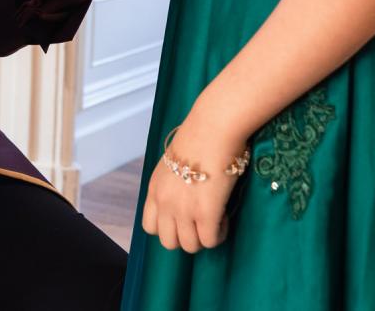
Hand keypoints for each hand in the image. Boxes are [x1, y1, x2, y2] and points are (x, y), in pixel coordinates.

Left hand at [140, 117, 248, 252]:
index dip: (169, 227)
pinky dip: (219, 233)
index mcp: (154, 188)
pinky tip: (224, 215)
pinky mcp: (205, 213)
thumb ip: (172, 182)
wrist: (214, 127)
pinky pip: (210, 240)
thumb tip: (185, 195)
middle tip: (202, 221)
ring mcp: (183, 209)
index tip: (185, 217)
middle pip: (168, 242)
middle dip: (187, 237)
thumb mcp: (173, 161)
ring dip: (205, 236)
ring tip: (216, 216)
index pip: (150, 227)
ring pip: (190, 246)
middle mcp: (164, 201)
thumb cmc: (199, 138)